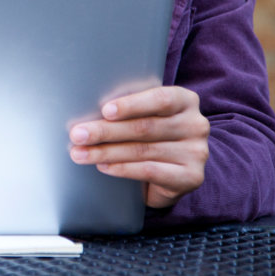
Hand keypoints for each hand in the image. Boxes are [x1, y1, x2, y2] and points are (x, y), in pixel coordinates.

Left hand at [68, 85, 208, 208]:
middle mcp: (195, 124)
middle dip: (106, 131)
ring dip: (106, 152)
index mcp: (185, 100)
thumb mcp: (144, 115)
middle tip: (78, 135)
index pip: (160, 98)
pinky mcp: (192, 177)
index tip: (105, 111)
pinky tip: (103, 167)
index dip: (131, 104)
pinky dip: (122, 169)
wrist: (172, 174)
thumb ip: (128, 108)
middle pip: (145, 127)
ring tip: (80, 153)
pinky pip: (150, 171)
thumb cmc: (150, 135)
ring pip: (142, 150)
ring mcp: (197, 152)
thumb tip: (85, 107)